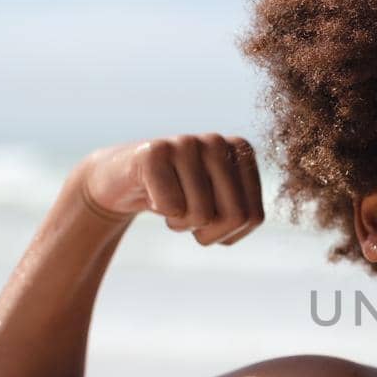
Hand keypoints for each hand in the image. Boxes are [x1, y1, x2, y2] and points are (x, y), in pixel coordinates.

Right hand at [77, 133, 265, 244]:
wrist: (122, 179)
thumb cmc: (179, 195)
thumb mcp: (221, 205)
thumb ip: (244, 212)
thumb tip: (251, 219)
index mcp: (242, 152)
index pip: (253, 217)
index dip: (227, 234)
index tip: (209, 220)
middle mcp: (218, 142)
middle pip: (234, 217)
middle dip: (207, 233)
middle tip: (186, 216)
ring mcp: (186, 142)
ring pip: (202, 215)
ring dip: (180, 223)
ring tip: (169, 202)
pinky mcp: (154, 152)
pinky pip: (171, 207)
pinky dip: (161, 213)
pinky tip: (151, 194)